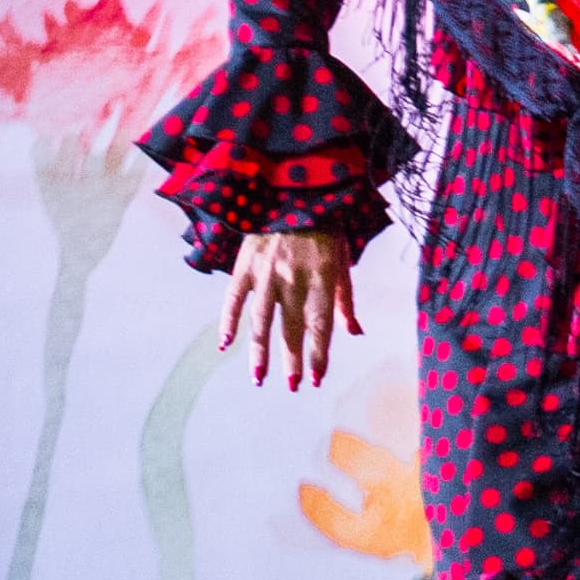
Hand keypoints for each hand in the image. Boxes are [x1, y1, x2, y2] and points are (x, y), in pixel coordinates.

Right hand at [223, 230, 368, 389]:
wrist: (294, 193)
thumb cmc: (324, 230)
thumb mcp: (342, 259)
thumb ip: (345, 298)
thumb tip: (355, 333)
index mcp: (322, 277)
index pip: (321, 324)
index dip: (319, 352)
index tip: (316, 378)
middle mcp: (294, 279)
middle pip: (292, 327)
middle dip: (293, 359)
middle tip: (293, 385)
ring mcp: (266, 274)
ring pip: (261, 320)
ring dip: (260, 351)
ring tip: (259, 378)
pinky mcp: (245, 266)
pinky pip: (233, 298)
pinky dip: (228, 321)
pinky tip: (225, 345)